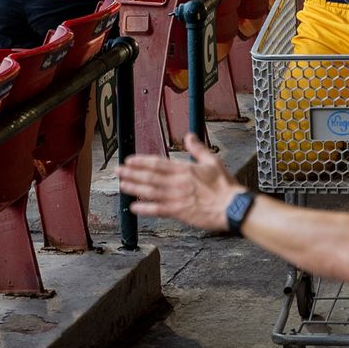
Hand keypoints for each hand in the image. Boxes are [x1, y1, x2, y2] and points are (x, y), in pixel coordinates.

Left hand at [118, 132, 239, 229]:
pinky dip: (144, 208)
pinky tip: (134, 207)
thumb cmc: (224, 185)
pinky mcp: (179, 212)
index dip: (142, 161)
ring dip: (134, 188)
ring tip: (121, 184)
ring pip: (150, 192)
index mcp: (185, 169)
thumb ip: (198, 148)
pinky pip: (158, 210)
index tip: (129, 160)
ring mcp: (176, 198)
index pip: (158, 163)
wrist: (230, 206)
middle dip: (132, 173)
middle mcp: (177, 183)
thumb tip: (189, 136)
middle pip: (150, 177)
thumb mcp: (213, 160)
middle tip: (117, 171)